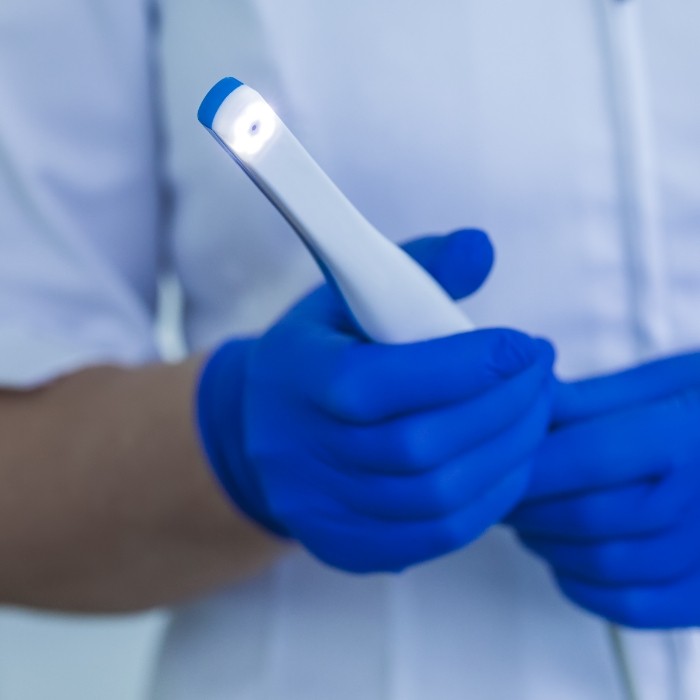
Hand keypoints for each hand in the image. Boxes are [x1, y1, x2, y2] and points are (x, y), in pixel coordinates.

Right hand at [198, 229, 554, 572]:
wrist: (260, 428)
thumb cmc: (320, 352)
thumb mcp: (350, 295)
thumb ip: (417, 268)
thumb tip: (481, 248)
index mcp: (296, 377)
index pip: (379, 382)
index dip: (463, 367)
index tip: (523, 345)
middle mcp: (299, 452)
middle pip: (418, 446)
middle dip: (502, 408)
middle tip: (542, 375)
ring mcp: (321, 509)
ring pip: (436, 498)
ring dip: (507, 455)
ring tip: (536, 414)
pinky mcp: (346, 546)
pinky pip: (435, 537)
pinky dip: (489, 500)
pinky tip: (510, 462)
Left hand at [508, 352, 699, 627]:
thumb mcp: (666, 381)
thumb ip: (591, 401)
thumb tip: (522, 410)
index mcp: (692, 433)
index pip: (587, 457)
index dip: (530, 465)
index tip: (495, 462)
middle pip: (587, 516)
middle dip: (527, 505)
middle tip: (501, 490)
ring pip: (602, 564)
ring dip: (545, 543)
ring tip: (527, 518)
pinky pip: (632, 607)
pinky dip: (581, 583)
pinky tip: (564, 555)